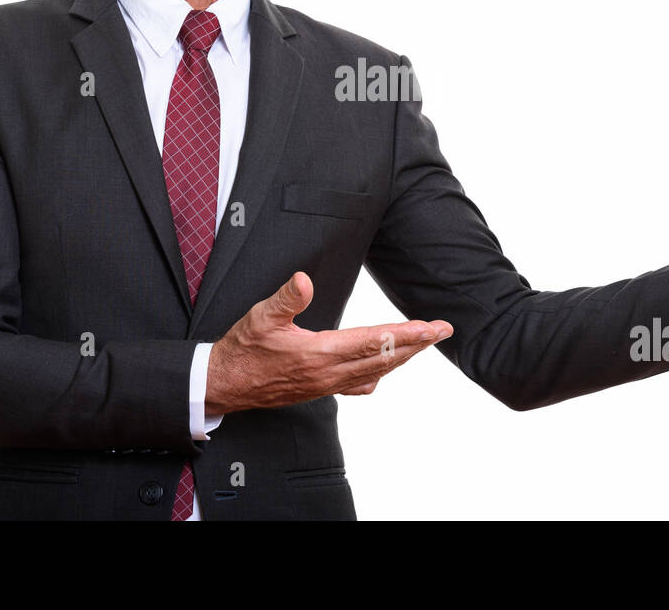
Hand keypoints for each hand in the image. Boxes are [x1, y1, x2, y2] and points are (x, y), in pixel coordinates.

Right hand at [204, 271, 453, 415]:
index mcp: (319, 353)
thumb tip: (305, 279)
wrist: (225, 385)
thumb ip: (287, 298)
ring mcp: (327, 385)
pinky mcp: (321, 389)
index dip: (405, 333)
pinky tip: (386, 366)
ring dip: (404, 356)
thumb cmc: (243, 349)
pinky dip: (380, 372)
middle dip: (417, 343)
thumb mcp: (260, 317)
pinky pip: (360, 383)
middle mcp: (329, 373)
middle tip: (443, 330)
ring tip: (425, 343)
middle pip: (384, 357)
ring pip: (376, 371)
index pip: (373, 341)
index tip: (430, 327)